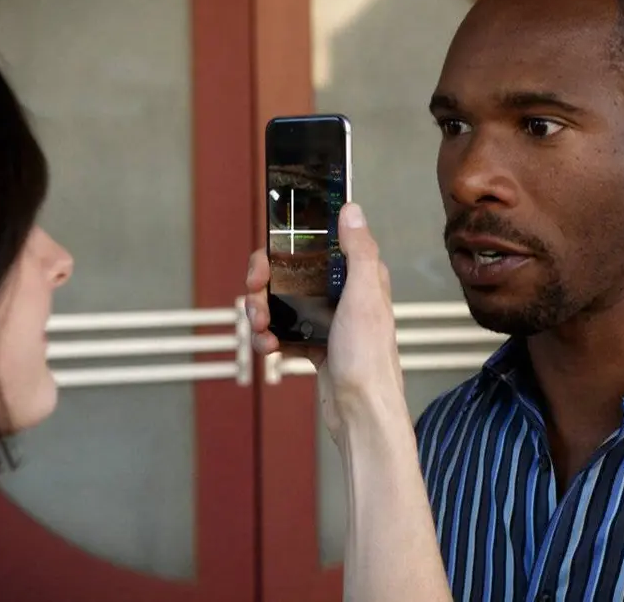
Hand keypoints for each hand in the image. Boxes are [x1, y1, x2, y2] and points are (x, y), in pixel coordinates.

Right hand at [245, 203, 403, 439]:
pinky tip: (269, 347)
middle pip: (292, 274)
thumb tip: (351, 210)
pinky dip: (270, 337)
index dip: (288, 246)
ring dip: (263, 313)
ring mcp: (328, 321)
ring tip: (261, 330)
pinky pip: (283, 331)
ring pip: (283, 303)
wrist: (360, 413)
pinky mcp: (315, 344)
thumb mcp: (364, 296)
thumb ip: (359, 251)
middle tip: (254, 297)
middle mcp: (344, 295)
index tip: (267, 259)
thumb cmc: (369, 359)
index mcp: (360, 277)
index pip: (319, 245)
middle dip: (266, 284)